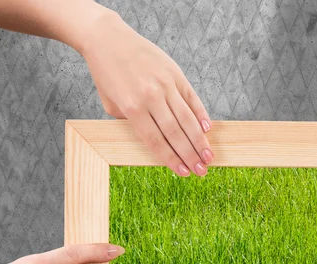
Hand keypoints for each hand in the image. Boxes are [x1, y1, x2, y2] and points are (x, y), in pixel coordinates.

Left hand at [80, 9, 212, 176]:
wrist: (107, 38)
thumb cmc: (108, 75)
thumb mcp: (112, 104)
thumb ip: (132, 124)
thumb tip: (156, 140)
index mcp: (133, 107)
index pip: (156, 141)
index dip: (172, 159)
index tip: (184, 173)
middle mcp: (151, 96)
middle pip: (175, 133)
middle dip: (190, 155)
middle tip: (202, 171)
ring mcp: (165, 83)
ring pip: (187, 119)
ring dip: (200, 141)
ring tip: (209, 156)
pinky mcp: (175, 73)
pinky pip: (192, 98)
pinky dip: (201, 115)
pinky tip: (207, 130)